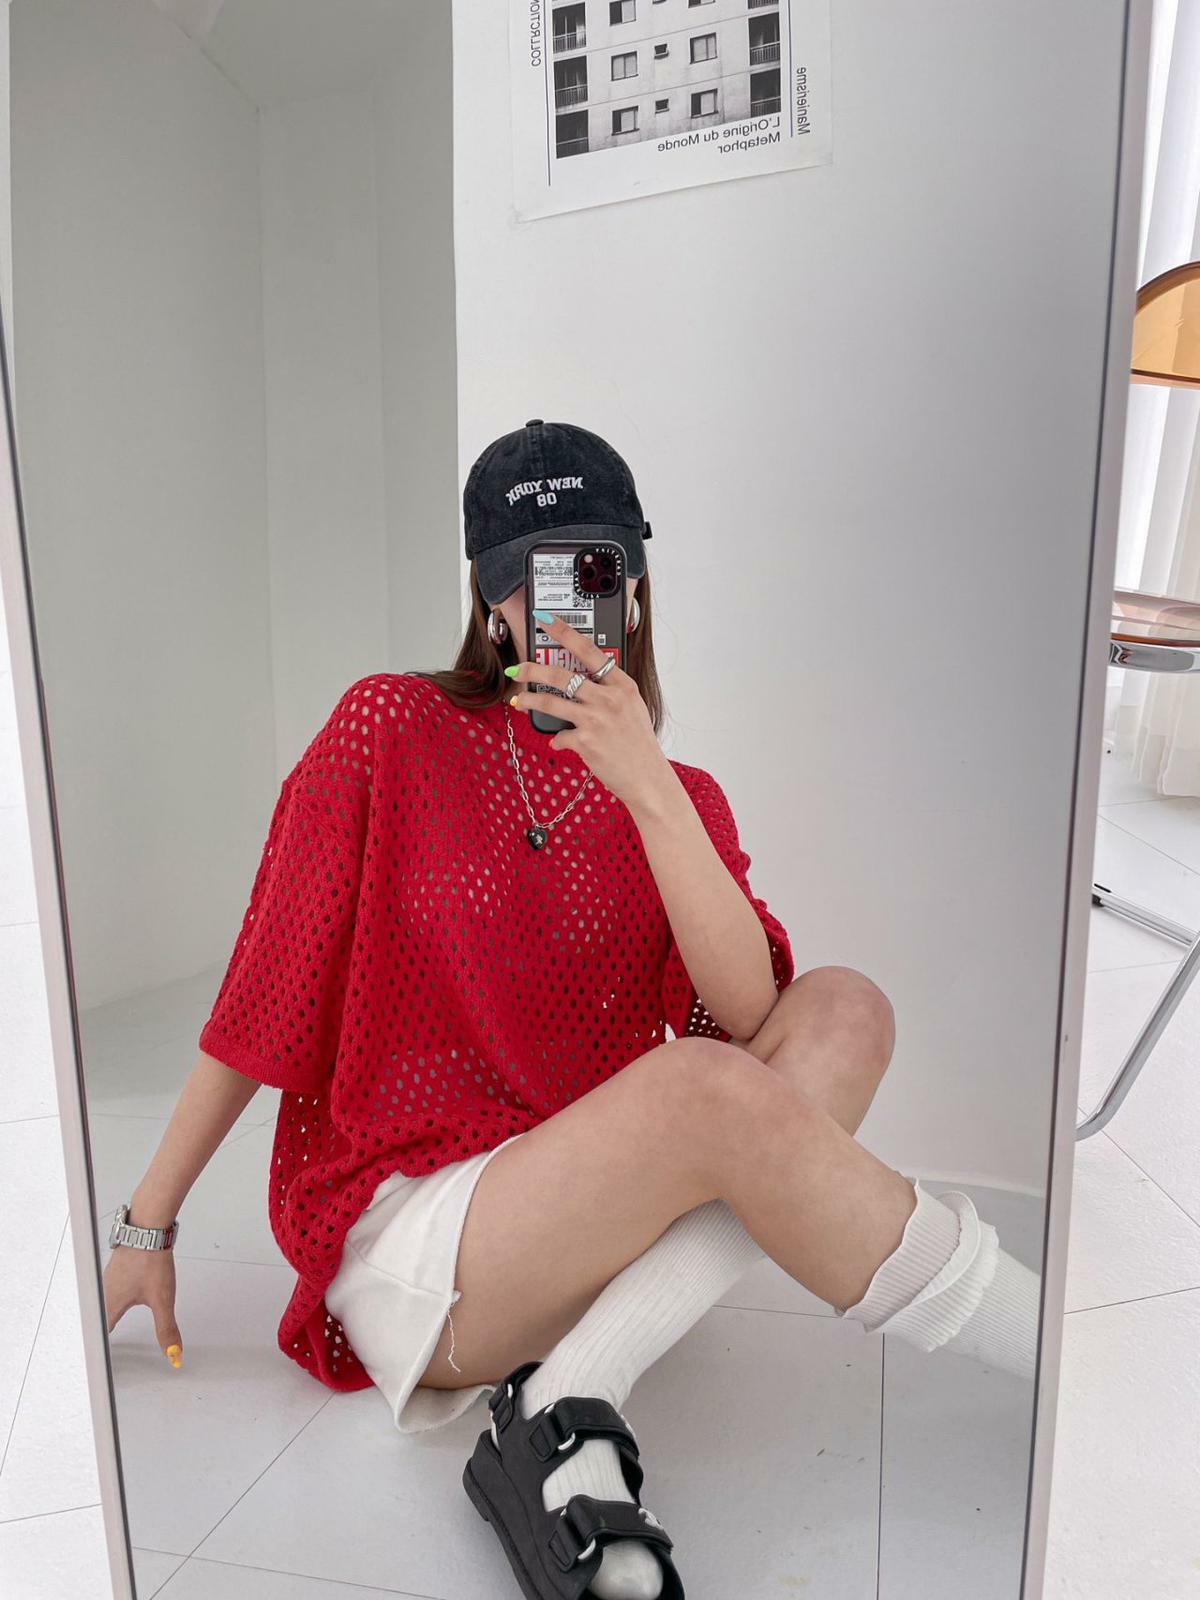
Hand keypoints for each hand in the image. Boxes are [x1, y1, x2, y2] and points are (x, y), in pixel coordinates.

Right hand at [104, 1244, 183, 1368]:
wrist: (148, 1229)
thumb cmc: (150, 1260)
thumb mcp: (162, 1300)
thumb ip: (167, 1328)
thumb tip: (173, 1353)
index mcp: (112, 1305)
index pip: (101, 1333)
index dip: (101, 1346)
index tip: (98, 1358)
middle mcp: (105, 1291)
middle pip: (99, 1316)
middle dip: (101, 1329)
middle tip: (102, 1339)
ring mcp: (109, 1276)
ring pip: (103, 1298)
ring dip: (107, 1310)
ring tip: (111, 1320)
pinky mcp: (118, 1264)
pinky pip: (110, 1284)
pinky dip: (114, 1293)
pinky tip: (124, 1290)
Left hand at [509, 613, 671, 808]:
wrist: (648, 778)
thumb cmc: (639, 744)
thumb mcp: (632, 708)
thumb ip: (609, 692)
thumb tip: (580, 684)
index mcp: (622, 686)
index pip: (589, 651)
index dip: (564, 633)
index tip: (546, 620)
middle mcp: (609, 699)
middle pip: (561, 675)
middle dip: (532, 669)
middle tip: (517, 668)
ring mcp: (596, 720)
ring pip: (551, 702)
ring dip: (530, 700)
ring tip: (519, 700)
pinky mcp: (586, 742)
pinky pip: (560, 736)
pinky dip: (557, 740)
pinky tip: (561, 743)